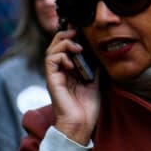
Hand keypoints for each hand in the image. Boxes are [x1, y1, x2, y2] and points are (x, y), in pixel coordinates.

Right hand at [45, 28, 101, 144]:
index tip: (80, 27)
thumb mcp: (95, 80)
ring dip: (64, 44)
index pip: (65, 47)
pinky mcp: (52, 81)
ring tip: (77, 47)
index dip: (70, 35)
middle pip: (55, 45)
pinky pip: (50, 61)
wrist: (81, 123)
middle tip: (77, 31)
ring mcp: (55, 75)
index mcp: (69, 70)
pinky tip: (72, 63)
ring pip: (51, 50)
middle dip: (65, 34)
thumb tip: (100, 52)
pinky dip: (61, 57)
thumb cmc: (87, 106)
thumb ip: (94, 66)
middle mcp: (60, 71)